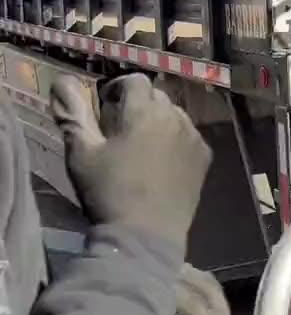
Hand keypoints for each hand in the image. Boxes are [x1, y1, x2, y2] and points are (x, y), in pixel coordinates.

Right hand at [51, 73, 211, 253]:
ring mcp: (193, 137)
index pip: (135, 80)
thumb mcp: (81, 152)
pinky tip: (161, 161)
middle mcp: (174, 117)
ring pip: (175, 114)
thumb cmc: (108, 191)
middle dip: (138, 104)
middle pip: (156, 96)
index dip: (118, 87)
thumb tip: (61, 81)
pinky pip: (189, 135)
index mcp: (143, 111)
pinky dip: (175, 139)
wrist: (146, 234)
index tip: (105, 104)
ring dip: (158, 120)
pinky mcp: (204, 157)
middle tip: (120, 127)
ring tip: (141, 144)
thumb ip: (72, 114)